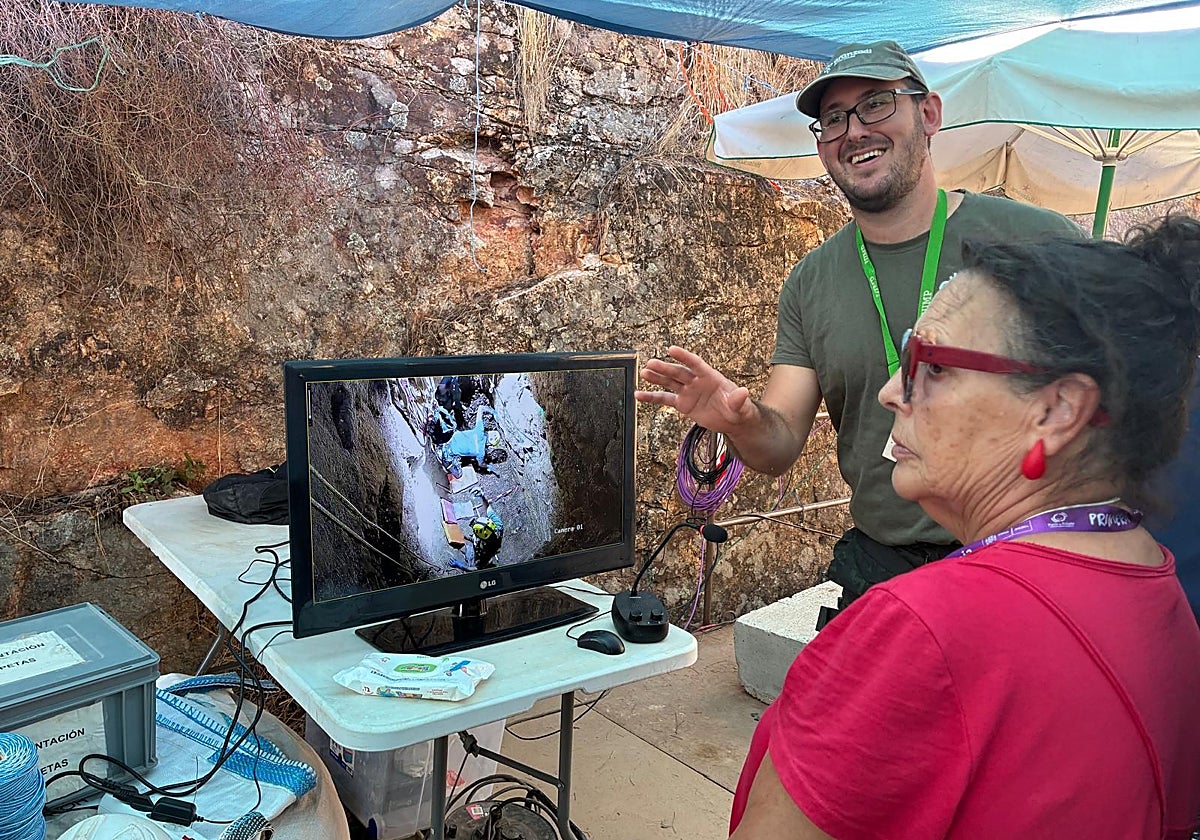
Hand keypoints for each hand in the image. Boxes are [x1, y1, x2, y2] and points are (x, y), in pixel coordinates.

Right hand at [636, 346, 755, 433]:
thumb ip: (738, 399)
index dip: (684, 357)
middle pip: (678, 372)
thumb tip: (743, 392)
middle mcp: (696, 381)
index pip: (695, 363)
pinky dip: (652, 397)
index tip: (671, 349)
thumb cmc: (738, 408)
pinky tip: (639, 395)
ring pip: (669, 383)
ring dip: (657, 378)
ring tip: (644, 373)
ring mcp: (688, 392)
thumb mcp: (741, 405)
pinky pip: (665, 399)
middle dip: (665, 368)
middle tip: (651, 363)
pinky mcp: (682, 404)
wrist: (732, 420)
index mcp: (710, 376)